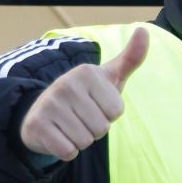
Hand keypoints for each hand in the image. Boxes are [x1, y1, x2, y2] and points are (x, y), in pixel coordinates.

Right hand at [19, 28, 147, 160]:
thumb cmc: (86, 96)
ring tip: (70, 126)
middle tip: (80, 117)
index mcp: (87, 72)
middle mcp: (66, 84)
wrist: (42, 113)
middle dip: (95, 130)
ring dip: (81, 140)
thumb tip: (144, 30)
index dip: (108, 115)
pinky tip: (59, 137)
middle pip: (101, 128)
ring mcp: (49, 104)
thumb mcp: (109, 77)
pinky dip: (67, 151)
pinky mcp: (37, 125)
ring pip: (85, 141)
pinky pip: (68, 151)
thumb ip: (130, 58)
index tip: (95, 105)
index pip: (116, 111)